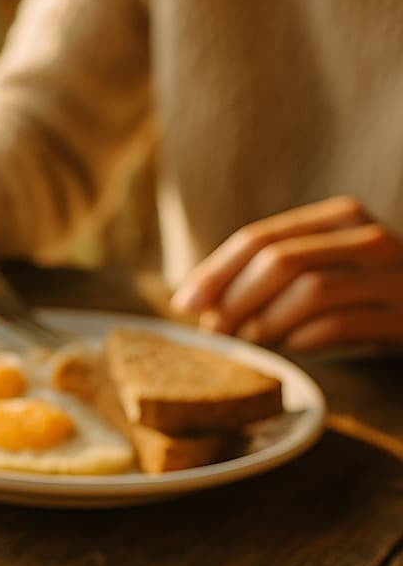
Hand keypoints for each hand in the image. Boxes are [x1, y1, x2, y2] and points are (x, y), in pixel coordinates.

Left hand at [170, 196, 402, 351]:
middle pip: (279, 261)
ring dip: (266, 320)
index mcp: (337, 218)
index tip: (183, 303)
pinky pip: (344, 322)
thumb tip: (201, 302)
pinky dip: (307, 337)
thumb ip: (275, 273)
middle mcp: (366, 238)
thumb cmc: (371, 293)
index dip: (215, 271)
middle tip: (212, 330)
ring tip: (250, 340)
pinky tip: (292, 347)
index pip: (259, 238)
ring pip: (310, 290)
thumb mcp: (325, 268)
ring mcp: (391, 274)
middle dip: (234, 298)